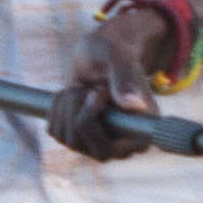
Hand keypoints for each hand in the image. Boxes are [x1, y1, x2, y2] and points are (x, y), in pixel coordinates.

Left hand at [47, 1, 175, 161]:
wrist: (97, 53)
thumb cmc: (113, 51)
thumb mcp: (117, 57)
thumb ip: (125, 77)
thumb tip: (133, 105)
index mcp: (145, 126)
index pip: (116, 149)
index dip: (95, 121)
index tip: (95, 92)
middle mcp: (126, 142)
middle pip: (94, 150)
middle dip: (80, 113)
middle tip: (87, 87)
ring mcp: (102, 143)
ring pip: (71, 140)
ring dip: (69, 107)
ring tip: (83, 87)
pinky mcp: (80, 138)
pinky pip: (57, 132)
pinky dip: (57, 108)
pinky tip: (73, 93)